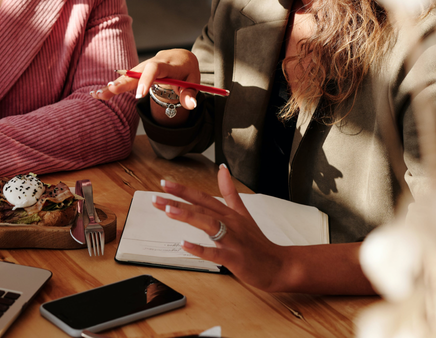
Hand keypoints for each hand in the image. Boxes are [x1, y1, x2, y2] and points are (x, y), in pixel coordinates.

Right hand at [91, 49, 200, 126]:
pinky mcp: (138, 71)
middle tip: (111, 90)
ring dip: (114, 85)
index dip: (146, 80)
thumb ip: (190, 94)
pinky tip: (97, 93)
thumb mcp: (193, 82)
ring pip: (128, 74)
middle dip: (123, 81)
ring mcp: (144, 66)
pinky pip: (125, 78)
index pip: (155, 68)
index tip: (139, 95)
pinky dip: (113, 86)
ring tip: (98, 95)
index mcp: (169, 64)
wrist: (181, 57)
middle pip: (136, 71)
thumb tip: (191, 106)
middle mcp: (154, 62)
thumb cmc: (187, 72)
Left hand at [152, 164, 290, 291]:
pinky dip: (200, 249)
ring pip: (208, 224)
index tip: (164, 183)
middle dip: (178, 201)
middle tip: (157, 197)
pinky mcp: (234, 258)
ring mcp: (232, 240)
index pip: (203, 197)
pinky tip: (184, 244)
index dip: (183, 189)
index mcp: (229, 213)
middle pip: (201, 208)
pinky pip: (215, 253)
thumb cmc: (257, 242)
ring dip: (188, 216)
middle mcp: (230, 223)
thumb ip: (230, 192)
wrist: (278, 265)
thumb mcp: (243, 213)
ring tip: (168, 211)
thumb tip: (222, 169)